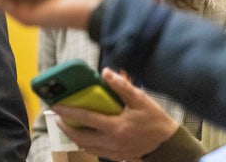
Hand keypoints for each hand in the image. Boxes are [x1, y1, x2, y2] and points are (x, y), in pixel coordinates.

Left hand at [51, 68, 178, 160]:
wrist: (170, 146)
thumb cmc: (155, 121)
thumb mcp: (141, 101)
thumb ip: (122, 86)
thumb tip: (105, 72)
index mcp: (115, 127)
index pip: (85, 119)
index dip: (67, 112)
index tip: (55, 105)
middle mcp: (111, 142)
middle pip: (80, 137)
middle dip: (65, 127)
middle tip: (57, 116)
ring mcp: (114, 152)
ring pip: (86, 146)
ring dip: (73, 136)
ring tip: (66, 124)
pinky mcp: (117, 157)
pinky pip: (95, 151)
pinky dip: (85, 143)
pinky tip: (83, 134)